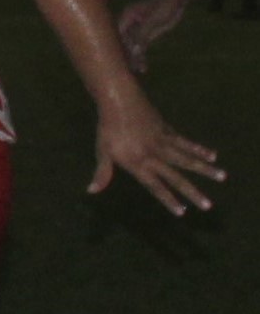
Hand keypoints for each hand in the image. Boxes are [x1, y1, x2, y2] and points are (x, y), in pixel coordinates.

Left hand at [93, 96, 223, 214]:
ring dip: (204, 169)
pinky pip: (186, 142)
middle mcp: (153, 155)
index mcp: (137, 163)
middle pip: (176, 177)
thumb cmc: (108, 128)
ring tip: (222, 177)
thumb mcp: (102, 150)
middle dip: (192, 192)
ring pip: (186, 159)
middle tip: (208, 206)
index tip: (182, 212)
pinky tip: (213, 156)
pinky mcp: (167, 131)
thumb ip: (102, 172)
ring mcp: (163, 143)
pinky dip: (199, 149)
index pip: (155, 186)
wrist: (119, 100)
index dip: (168, 199)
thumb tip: (91, 191)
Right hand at [118, 0, 184, 71]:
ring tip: (139, 70)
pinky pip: (142, 46)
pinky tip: (143, 66)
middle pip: (124, 41)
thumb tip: (134, 50)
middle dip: (126, 55)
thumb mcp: (153, 21)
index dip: (116, 47)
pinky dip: (142, 55)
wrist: (176, 0)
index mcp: (127, 17)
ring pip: (133, 46)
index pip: (117, 35)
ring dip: (135, 57)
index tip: (118, 60)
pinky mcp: (147, 33)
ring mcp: (138, 29)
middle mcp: (129, 24)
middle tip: (129, 69)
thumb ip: (142, 35)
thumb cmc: (163, 6)